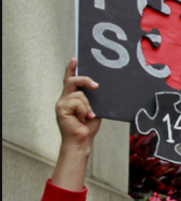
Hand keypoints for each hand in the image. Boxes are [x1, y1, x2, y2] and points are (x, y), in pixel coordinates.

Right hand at [50, 58, 100, 190]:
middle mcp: (65, 98)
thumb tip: (99, 88)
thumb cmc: (87, 126)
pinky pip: (77, 102)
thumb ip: (92, 99)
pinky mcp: (61, 108)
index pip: (70, 80)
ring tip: (88, 116)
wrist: (81, 140)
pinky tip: (82, 119)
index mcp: (72, 97)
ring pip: (79, 94)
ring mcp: (62, 103)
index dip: (71, 69)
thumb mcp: (94, 109)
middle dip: (85, 80)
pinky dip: (84, 110)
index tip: (75, 59)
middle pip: (72, 81)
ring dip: (88, 106)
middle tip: (96, 85)